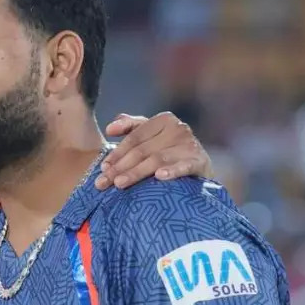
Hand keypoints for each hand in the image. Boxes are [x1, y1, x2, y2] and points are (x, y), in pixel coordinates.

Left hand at [95, 112, 210, 190]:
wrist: (201, 167)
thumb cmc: (170, 150)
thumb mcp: (151, 135)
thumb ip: (130, 127)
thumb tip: (109, 128)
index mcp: (164, 120)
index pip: (134, 138)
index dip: (116, 153)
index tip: (102, 167)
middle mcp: (178, 129)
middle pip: (142, 150)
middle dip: (120, 167)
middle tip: (103, 182)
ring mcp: (190, 145)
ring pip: (156, 159)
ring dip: (136, 172)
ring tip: (119, 184)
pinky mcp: (200, 161)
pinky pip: (183, 167)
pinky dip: (172, 171)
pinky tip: (159, 177)